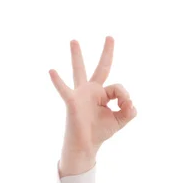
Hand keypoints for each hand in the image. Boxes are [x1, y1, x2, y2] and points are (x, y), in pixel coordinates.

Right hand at [49, 37, 136, 159]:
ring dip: (77, 56)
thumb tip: (131, 102)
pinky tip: (52, 71)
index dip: (124, 96)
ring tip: (74, 41)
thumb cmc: (100, 131)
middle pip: (101, 68)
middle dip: (107, 53)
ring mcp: (81, 94)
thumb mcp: (119, 121)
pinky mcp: (72, 102)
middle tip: (110, 37)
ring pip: (79, 71)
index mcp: (103, 94)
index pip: (118, 87)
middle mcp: (92, 90)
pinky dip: (58, 81)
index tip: (126, 106)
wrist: (85, 145)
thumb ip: (128, 111)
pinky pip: (64, 90)